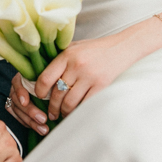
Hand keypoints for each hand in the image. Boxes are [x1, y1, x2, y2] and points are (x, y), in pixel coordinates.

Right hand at [7, 74, 50, 136]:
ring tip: (43, 129)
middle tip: (43, 119)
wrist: (46, 86)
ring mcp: (14, 97)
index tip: (25, 102)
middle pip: (18, 100)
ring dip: (30, 122)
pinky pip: (17, 117)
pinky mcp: (14, 107)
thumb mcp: (50, 79)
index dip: (20, 93)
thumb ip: (50, 83)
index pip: (18, 84)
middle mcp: (16, 87)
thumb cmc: (49, 81)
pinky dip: (27, 123)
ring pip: (17, 111)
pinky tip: (36, 128)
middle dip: (30, 112)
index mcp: (23, 77)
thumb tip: (59, 88)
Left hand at [35, 17, 161, 119]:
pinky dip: (78, 111)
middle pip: (57, 94)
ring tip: (62, 115)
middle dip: (51, 107)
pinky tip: (76, 113)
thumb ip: (60, 58)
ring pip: (69, 103)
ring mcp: (89, 77)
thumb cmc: (96, 48)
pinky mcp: (101, 86)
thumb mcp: (75, 47)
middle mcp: (77, 66)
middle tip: (51, 113)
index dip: (39, 91)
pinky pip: (84, 104)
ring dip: (64, 112)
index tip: (39, 97)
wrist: (122, 48)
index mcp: (67, 55)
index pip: (45, 78)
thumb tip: (40, 74)